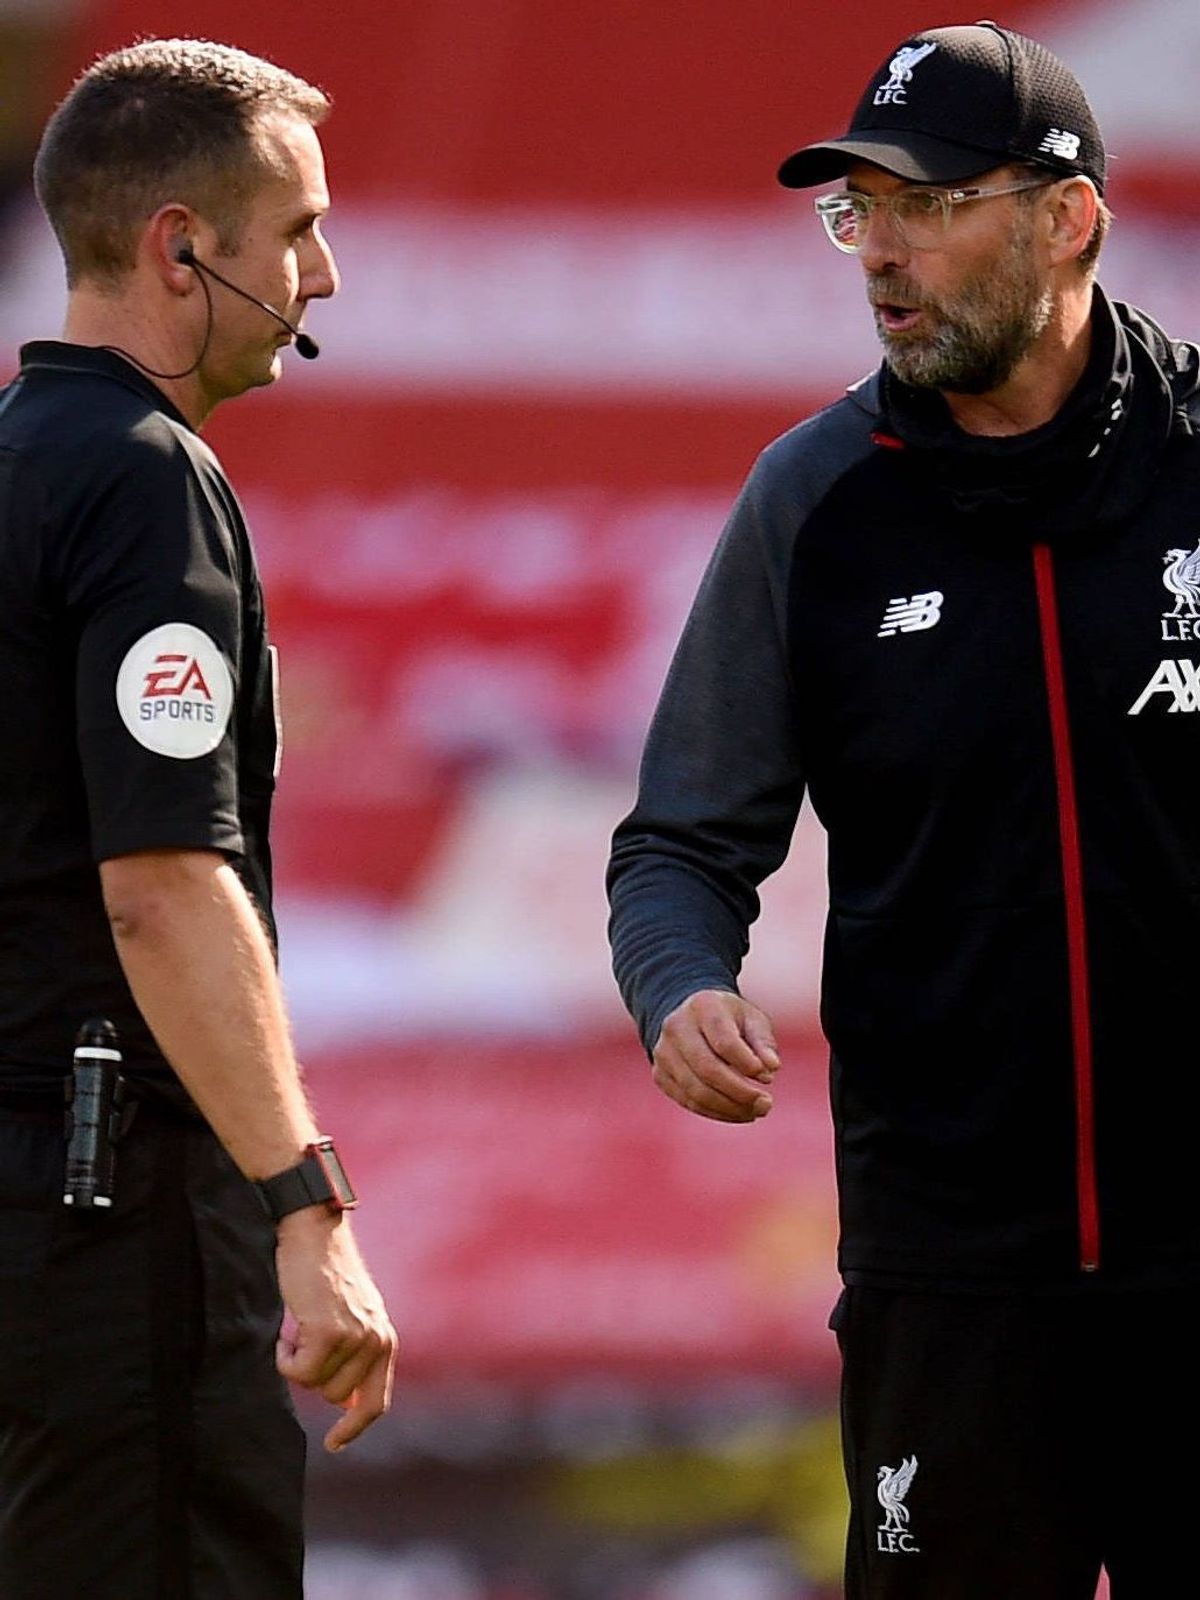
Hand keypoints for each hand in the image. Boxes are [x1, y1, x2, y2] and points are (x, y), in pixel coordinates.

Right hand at [274, 1208, 397, 1451]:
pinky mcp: (329, 1332)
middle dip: (312, 1375)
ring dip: (297, 1362)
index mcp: (385, 1341)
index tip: (334, 1444)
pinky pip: (297, 1372)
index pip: (375, 1403)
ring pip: (313, 1385)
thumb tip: (344, 1407)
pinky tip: (290, 1326)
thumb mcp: (353, 1317)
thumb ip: (355, 1358)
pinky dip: (284, 1356)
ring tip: (301, 1325)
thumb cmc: (325, 1274)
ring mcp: (355, 1338)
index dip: (354, 1429)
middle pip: (333, 1397)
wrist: (313, 1232)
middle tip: (306, 1337)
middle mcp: (377, 1342)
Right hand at [652, 989, 780, 1123]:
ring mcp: (664, 1053)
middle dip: (740, 1093)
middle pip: (707, 1069)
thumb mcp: (751, 1018)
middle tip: (766, 1105)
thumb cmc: (728, 1019)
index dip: (746, 1063)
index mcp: (703, 1007)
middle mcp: (677, 1027)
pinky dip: (715, 1112)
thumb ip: (763, 1042)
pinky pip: (688, 1101)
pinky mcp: (660, 1075)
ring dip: (729, 1108)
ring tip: (755, 1112)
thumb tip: (771, 1069)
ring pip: (696, 1091)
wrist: (688, 1016)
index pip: (724, 1041)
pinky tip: (737, 1113)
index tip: (768, 1077)